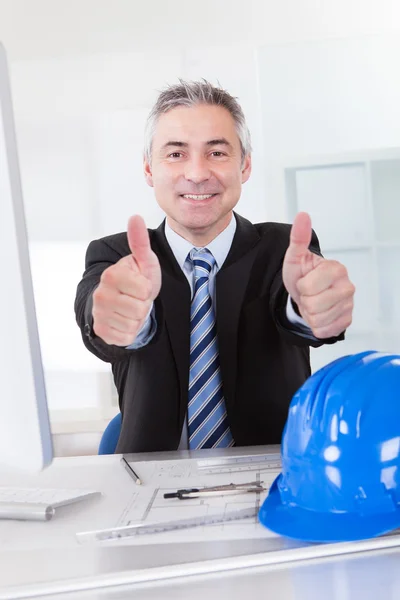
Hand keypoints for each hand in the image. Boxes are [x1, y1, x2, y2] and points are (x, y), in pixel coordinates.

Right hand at [92, 215, 161, 345]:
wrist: (123, 300)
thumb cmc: (137, 278)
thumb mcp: (144, 260)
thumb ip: (140, 242)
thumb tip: (136, 217)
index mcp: (111, 275)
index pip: (144, 290)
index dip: (147, 289)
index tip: (140, 285)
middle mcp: (100, 294)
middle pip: (139, 309)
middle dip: (143, 305)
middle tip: (136, 298)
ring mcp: (99, 313)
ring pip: (134, 324)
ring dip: (138, 318)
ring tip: (131, 307)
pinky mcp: (101, 331)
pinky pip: (127, 337)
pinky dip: (130, 331)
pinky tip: (125, 319)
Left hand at [282, 212, 354, 338]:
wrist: (306, 294)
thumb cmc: (302, 274)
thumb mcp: (295, 256)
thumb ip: (299, 237)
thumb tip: (302, 215)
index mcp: (336, 269)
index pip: (308, 288)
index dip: (301, 287)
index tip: (306, 281)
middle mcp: (348, 286)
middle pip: (314, 305)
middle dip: (305, 301)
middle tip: (309, 294)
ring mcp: (349, 305)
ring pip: (318, 319)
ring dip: (310, 314)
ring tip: (313, 303)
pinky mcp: (347, 321)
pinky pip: (324, 331)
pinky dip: (317, 325)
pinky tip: (319, 314)